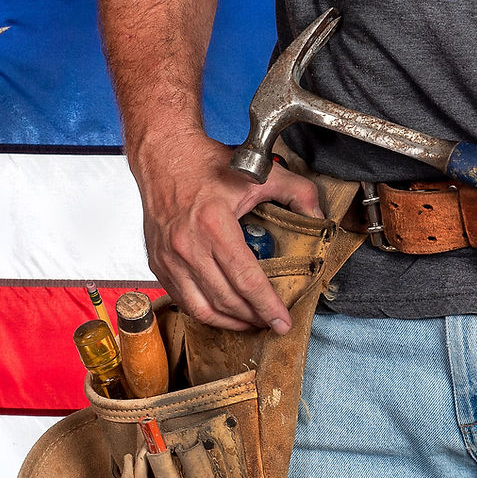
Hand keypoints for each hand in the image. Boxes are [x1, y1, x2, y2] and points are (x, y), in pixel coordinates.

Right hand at [132, 132, 323, 331]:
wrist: (162, 154)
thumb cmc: (207, 163)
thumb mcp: (262, 173)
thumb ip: (298, 192)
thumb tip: (319, 217)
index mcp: (214, 224)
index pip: (246, 279)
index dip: (268, 306)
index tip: (283, 322)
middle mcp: (188, 245)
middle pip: (227, 299)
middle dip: (254, 318)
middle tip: (273, 323)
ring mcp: (169, 257)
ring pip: (202, 308)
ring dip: (231, 322)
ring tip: (251, 322)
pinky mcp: (157, 262)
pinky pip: (182, 300)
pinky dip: (206, 313)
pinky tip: (224, 312)